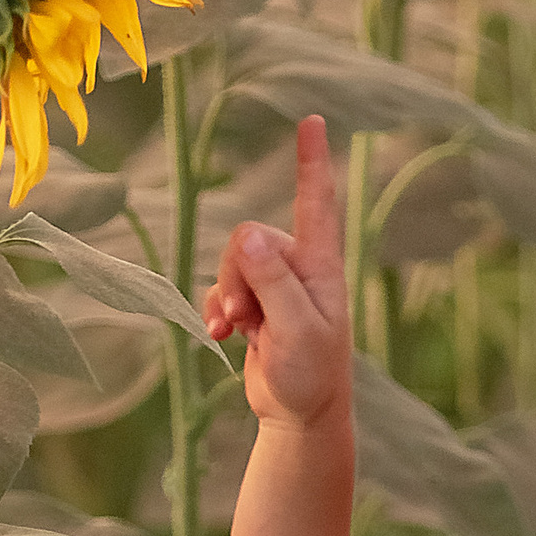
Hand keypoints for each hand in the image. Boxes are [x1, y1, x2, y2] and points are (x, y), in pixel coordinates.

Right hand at [200, 114, 351, 434]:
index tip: (312, 120)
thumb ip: (273, 281)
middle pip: (249, 238)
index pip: (316, 203)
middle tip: (246, 316)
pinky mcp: (254, 305)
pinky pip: (219, 287)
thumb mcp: (297, 328)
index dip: (311, 161)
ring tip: (240, 328)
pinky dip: (215, 309)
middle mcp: (299, 267)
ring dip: (225, 295)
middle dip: (237, 275)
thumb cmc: (311, 374)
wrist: (301, 415)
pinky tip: (222, 334)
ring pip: (231, 262)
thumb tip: (248, 234)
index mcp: (320, 266)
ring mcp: (275, 285)